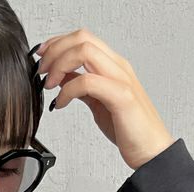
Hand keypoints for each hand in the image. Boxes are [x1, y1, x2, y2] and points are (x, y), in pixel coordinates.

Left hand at [34, 27, 176, 171]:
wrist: (151, 151)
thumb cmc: (129, 130)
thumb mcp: (98, 103)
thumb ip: (82, 87)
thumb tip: (61, 78)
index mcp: (113, 65)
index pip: (83, 38)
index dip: (58, 42)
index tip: (41, 56)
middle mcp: (118, 67)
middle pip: (82, 38)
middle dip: (54, 50)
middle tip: (41, 71)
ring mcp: (121, 79)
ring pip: (85, 52)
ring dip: (59, 65)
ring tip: (48, 85)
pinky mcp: (121, 97)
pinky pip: (87, 82)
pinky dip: (67, 91)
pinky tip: (59, 104)